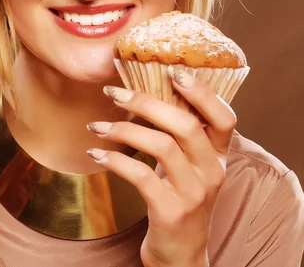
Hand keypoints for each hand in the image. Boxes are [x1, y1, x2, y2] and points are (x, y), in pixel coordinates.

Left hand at [88, 67, 235, 266]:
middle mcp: (212, 172)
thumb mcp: (186, 166)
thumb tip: (141, 92)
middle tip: (112, 93)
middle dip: (144, 102)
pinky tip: (96, 156)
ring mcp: (193, 193)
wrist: (179, 253)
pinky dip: (114, 160)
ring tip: (97, 127)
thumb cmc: (177, 198)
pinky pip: (140, 175)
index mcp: (218, 155)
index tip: (172, 71)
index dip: (202, 92)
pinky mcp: (171, 212)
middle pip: (184, 124)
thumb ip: (177, 135)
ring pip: (161, 146)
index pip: (225, 117)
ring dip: (122, 130)